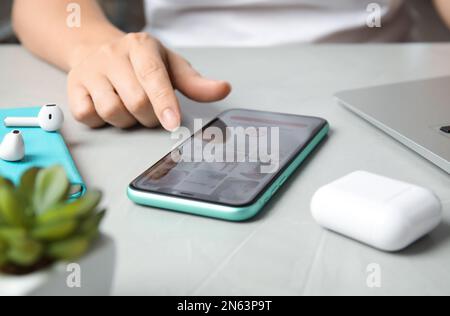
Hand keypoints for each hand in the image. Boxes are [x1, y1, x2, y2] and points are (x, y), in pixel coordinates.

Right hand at [67, 32, 230, 130]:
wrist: (95, 47)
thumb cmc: (140, 62)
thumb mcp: (170, 66)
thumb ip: (195, 82)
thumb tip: (223, 89)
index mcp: (141, 47)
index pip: (153, 76)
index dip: (164, 102)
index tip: (173, 123)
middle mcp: (113, 55)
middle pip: (135, 101)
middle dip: (149, 117)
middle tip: (152, 112)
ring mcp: (90, 71)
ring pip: (111, 111)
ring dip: (126, 121)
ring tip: (128, 107)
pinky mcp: (73, 87)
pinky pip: (87, 116)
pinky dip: (101, 121)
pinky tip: (107, 107)